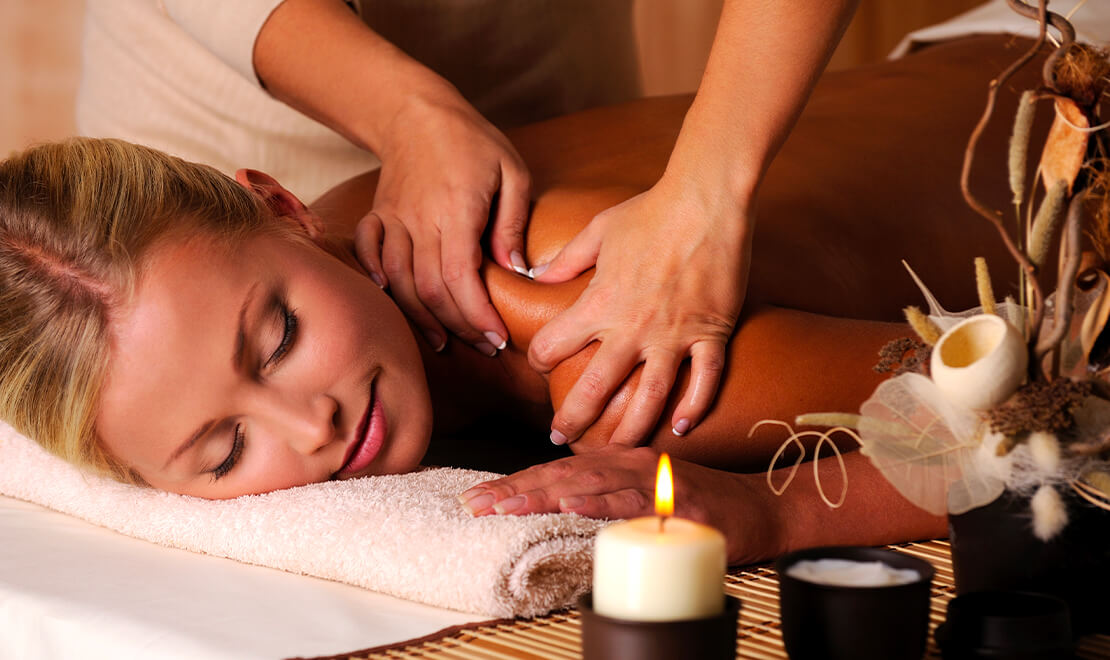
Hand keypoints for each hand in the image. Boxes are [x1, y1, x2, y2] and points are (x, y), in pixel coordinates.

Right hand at [353, 84, 531, 354]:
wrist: (416, 112)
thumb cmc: (472, 141)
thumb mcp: (512, 171)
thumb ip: (513, 223)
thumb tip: (516, 270)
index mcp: (457, 210)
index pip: (461, 278)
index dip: (477, 315)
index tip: (497, 337)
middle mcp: (420, 220)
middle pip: (431, 289)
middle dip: (458, 326)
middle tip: (483, 345)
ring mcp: (393, 219)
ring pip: (399, 282)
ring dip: (422, 317)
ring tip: (444, 341)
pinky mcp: (378, 217)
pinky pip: (368, 256)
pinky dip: (378, 283)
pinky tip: (395, 304)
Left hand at [456, 446, 782, 563]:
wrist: (761, 507)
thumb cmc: (700, 504)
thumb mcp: (643, 495)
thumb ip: (606, 496)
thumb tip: (562, 506)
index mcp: (616, 462)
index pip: (555, 473)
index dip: (514, 483)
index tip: (477, 499)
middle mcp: (628, 463)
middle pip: (560, 475)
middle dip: (513, 489)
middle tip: (473, 504)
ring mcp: (652, 480)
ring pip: (586, 484)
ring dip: (541, 494)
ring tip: (505, 506)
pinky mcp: (675, 501)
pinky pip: (631, 501)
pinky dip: (598, 502)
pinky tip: (570, 505)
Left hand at [529, 175, 749, 444]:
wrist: (706, 199)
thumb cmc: (650, 209)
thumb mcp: (598, 231)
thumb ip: (565, 260)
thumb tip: (537, 274)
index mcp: (600, 302)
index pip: (553, 344)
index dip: (539, 356)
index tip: (538, 362)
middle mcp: (633, 327)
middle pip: (595, 387)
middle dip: (573, 418)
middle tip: (559, 437)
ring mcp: (675, 335)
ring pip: (650, 398)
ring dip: (630, 430)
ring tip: (615, 451)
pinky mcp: (711, 333)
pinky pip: (704, 381)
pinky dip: (695, 408)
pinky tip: (682, 428)